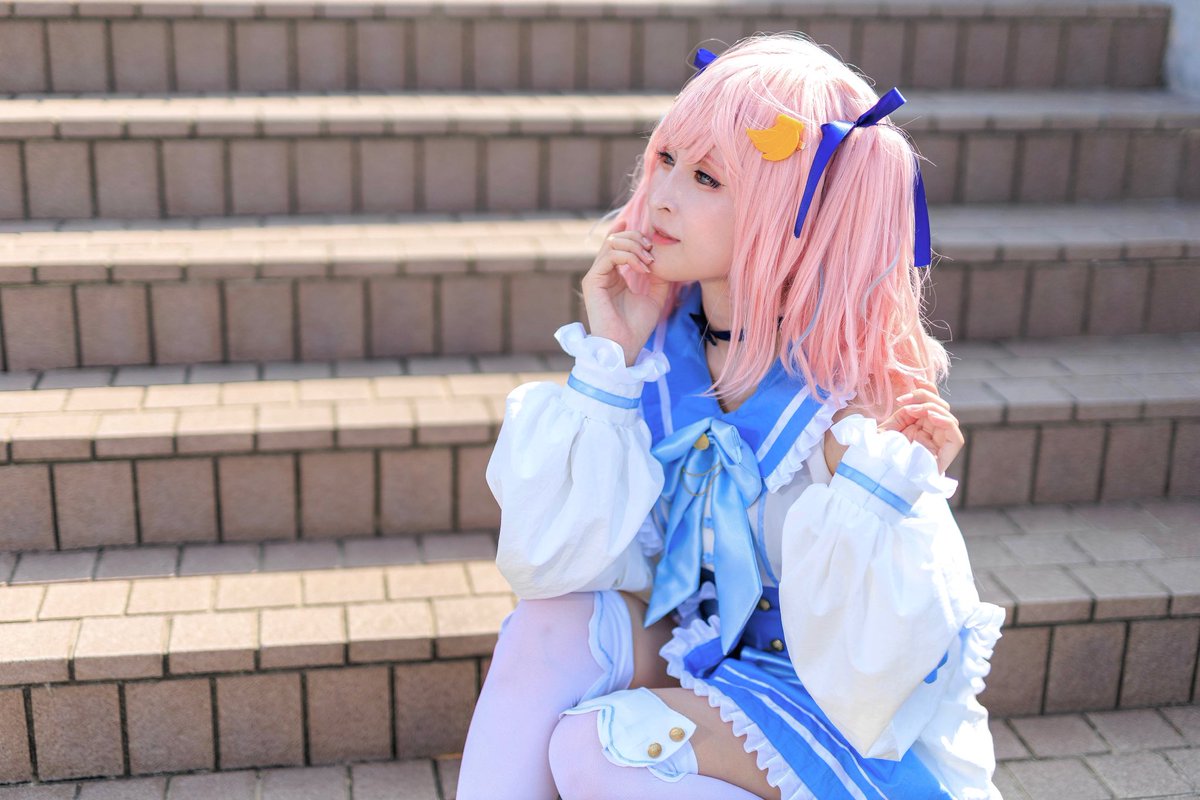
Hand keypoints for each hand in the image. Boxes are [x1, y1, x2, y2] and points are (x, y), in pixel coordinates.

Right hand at [581, 221, 670, 365]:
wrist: (625, 347)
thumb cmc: (638, 326)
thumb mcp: (655, 296)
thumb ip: (658, 275)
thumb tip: (663, 256)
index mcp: (613, 276)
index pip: (617, 244)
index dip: (632, 233)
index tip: (652, 237)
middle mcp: (602, 274)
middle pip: (615, 239)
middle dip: (637, 238)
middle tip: (652, 250)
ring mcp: (595, 276)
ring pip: (611, 243)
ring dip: (635, 247)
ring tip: (650, 261)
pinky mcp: (591, 281)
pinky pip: (609, 256)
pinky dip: (629, 257)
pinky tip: (643, 268)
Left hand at [879, 378, 963, 473]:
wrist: (875, 476)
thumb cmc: (877, 455)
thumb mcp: (888, 428)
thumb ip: (904, 413)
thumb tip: (915, 398)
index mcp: (919, 428)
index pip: (932, 404)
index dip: (927, 390)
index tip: (915, 379)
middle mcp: (931, 436)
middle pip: (941, 408)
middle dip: (924, 397)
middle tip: (904, 402)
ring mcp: (938, 446)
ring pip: (949, 418)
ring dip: (931, 408)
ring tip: (911, 410)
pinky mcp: (944, 458)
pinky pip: (956, 437)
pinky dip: (946, 423)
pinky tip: (931, 416)